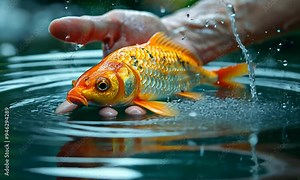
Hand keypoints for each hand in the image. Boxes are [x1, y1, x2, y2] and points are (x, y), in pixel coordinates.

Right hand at [50, 10, 168, 116]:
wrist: (171, 33)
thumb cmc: (138, 28)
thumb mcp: (112, 24)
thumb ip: (87, 29)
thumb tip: (54, 28)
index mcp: (104, 73)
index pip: (85, 90)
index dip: (74, 101)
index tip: (64, 109)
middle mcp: (119, 87)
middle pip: (106, 105)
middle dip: (103, 112)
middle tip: (105, 112)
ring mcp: (137, 93)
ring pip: (127, 109)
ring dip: (126, 113)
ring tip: (129, 112)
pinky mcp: (155, 95)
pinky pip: (149, 107)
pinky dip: (145, 110)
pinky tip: (142, 109)